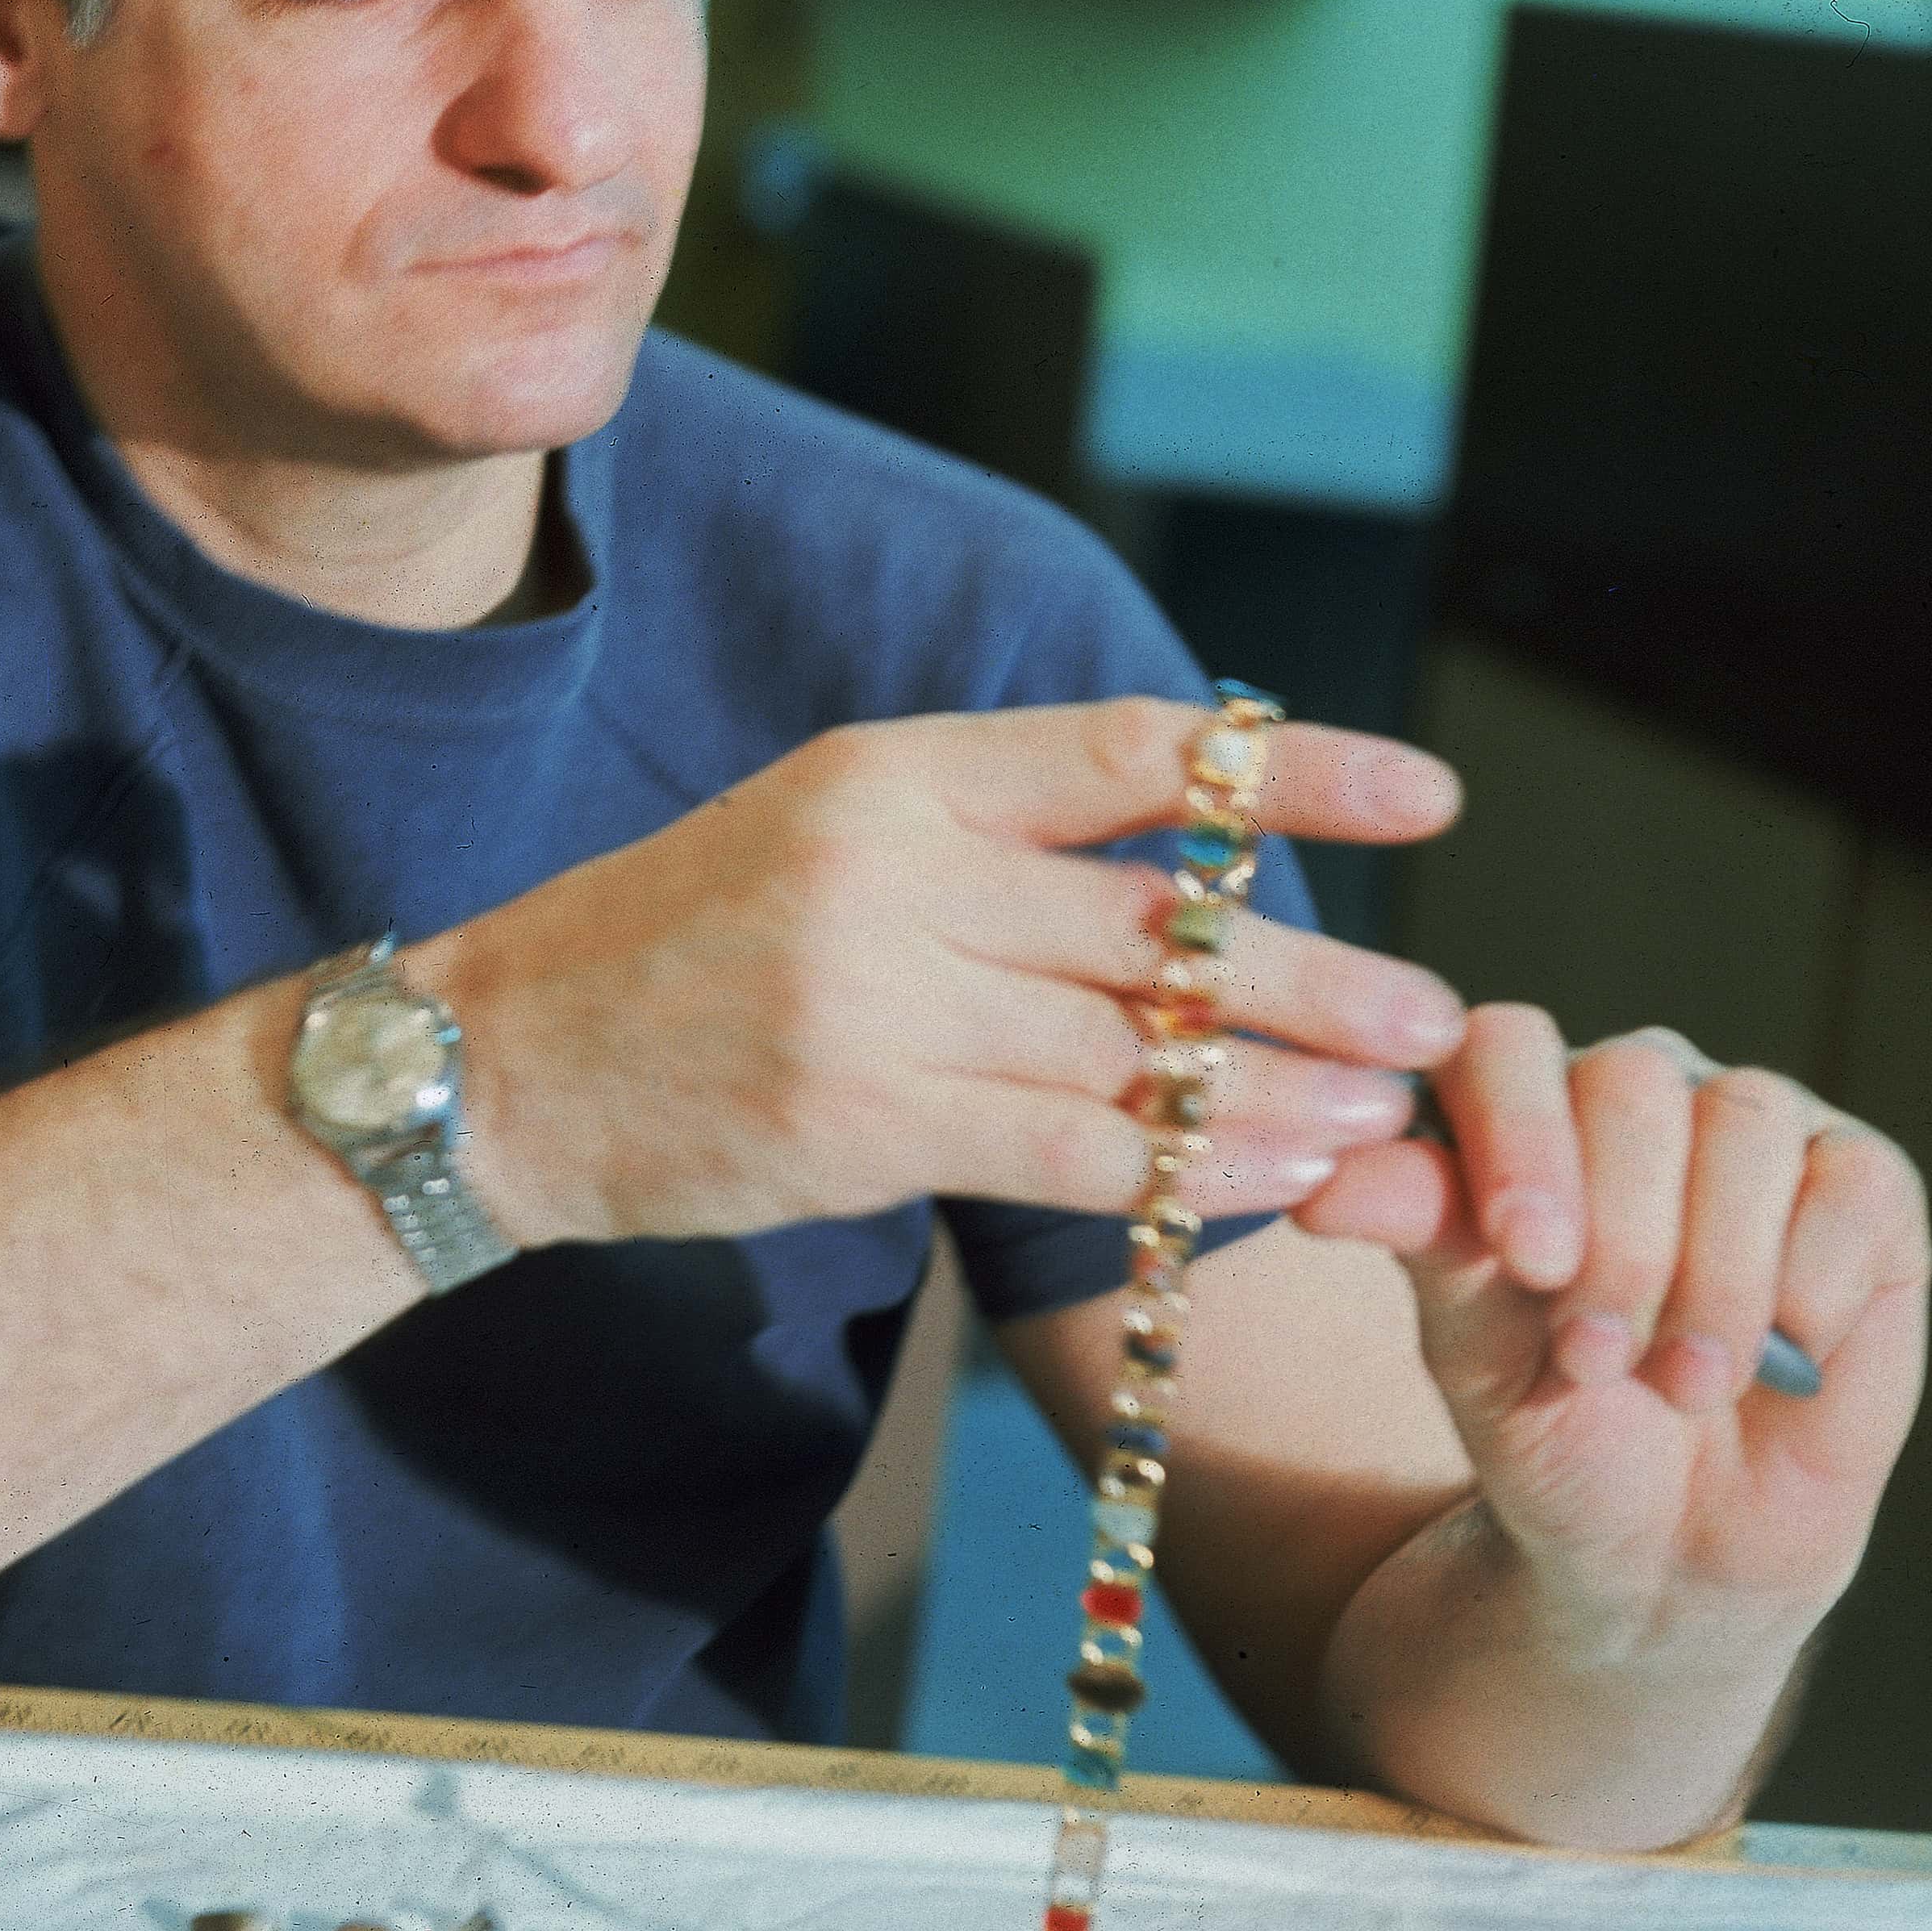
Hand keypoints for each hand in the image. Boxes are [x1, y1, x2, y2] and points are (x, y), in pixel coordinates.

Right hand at [425, 696, 1466, 1248]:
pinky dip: (1185, 1172)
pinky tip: (1271, 1181)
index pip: (1131, 749)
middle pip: (1154, 920)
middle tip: (1432, 1013)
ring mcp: (871, 995)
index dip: (1292, 764)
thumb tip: (1180, 881)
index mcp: (890, 772)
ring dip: (1275, 1089)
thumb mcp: (816, 835)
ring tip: (1380, 1114)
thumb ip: (981, 847)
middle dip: (1313, 971)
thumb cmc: (675, 946)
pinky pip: (1068, 1148)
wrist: (499, 1060)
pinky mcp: (857, 1120)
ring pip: (1129, 1047)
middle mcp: (889, 866)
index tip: (1424, 792)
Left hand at [1299, 1010, 1930, 1644]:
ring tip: (1677, 1383)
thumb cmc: (1547, 1419)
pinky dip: (1808, 1282)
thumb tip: (1319, 1185)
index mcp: (1515, 1098)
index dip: (1516, 1137)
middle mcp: (1634, 1084)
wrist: (1663, 1541)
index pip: (1503, 1042)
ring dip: (1711, 1276)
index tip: (1524, 1257)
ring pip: (1743, 1122)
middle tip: (1595, 1357)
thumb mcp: (1465, 1338)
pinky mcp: (1861, 1183)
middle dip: (1617, 1237)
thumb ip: (1417, 1236)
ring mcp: (1752, 1123)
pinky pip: (1849, 1181)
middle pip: (1629, 1081)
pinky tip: (1780, 1355)